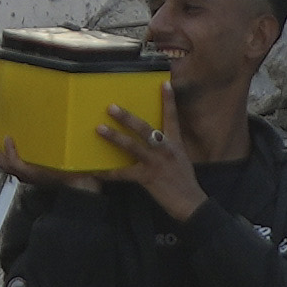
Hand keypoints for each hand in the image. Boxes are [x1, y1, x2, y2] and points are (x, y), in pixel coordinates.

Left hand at [94, 104, 205, 221]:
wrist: (190, 203)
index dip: (168, 100)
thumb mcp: (180, 159)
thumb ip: (167, 148)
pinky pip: (124, 174)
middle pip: (145, 129)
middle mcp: (165, 150)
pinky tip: (96, 171)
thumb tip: (153, 140)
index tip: (164, 83)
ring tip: (100, 128)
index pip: (172, 117)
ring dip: (115, 137)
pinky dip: (109, 173)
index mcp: (174, 143)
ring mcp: (156, 163)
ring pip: (132, 146)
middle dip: (127, 118)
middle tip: (112, 107)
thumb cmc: (184, 182)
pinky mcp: (147, 177)